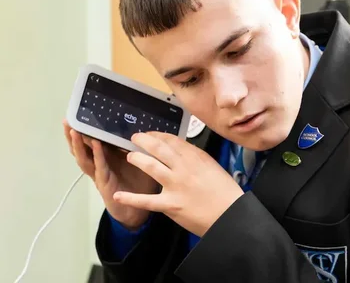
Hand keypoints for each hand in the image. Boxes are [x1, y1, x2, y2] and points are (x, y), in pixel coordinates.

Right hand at [63, 120, 158, 229]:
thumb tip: (145, 127)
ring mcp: (99, 174)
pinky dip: (97, 155)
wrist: (137, 210)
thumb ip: (139, 146)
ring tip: (74, 131)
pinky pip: (99, 168)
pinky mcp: (104, 184)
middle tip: (67, 120)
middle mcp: (99, 165)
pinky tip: (96, 145)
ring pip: (84, 158)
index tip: (79, 115)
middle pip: (82, 148)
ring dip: (78, 144)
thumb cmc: (139, 183)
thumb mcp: (140, 160)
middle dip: (74, 135)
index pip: (93, 140)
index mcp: (107, 157)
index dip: (85, 129)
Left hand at [113, 131, 243, 236]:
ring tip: (130, 156)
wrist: (231, 214)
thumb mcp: (212, 166)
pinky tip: (118, 196)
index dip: (158, 135)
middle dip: (144, 140)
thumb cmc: (225, 191)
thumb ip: (195, 158)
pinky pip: (147, 200)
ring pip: (151, 166)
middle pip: (159, 148)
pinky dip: (131, 198)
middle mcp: (184, 167)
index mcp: (195, 157)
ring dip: (137, 159)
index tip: (151, 134)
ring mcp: (176, 185)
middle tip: (135, 137)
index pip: (172, 140)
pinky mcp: (171, 204)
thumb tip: (180, 151)